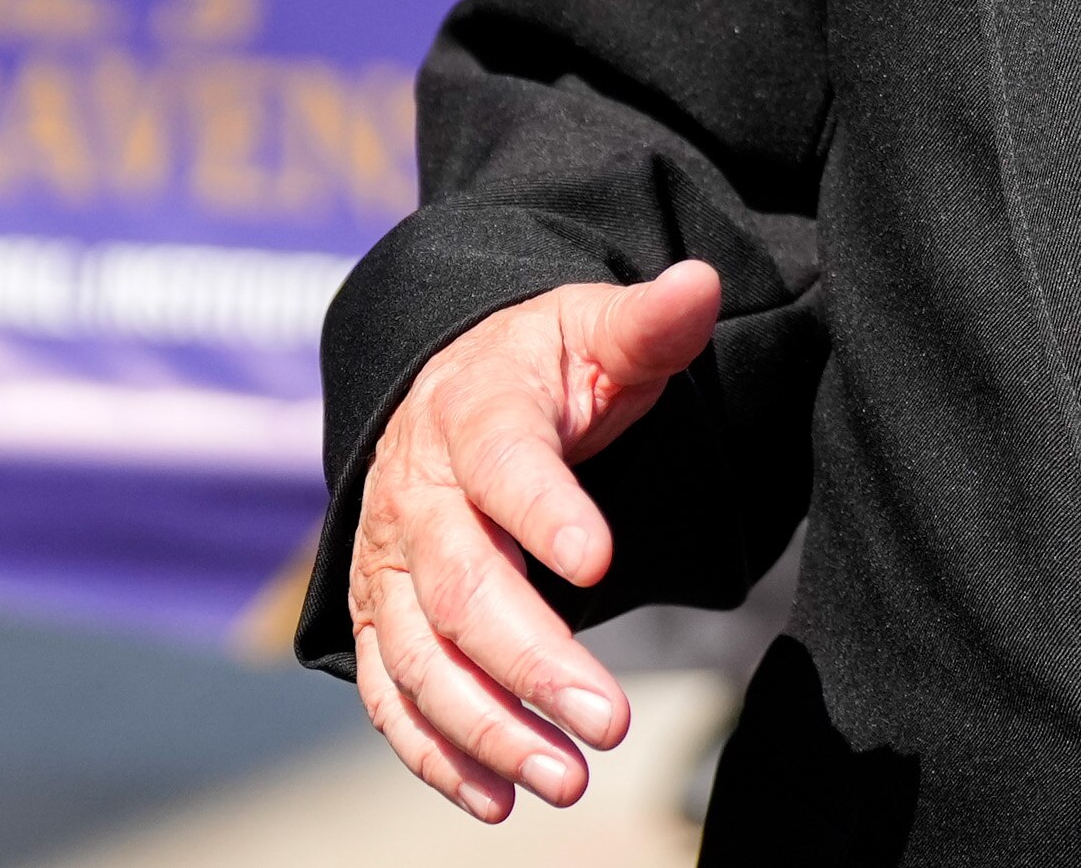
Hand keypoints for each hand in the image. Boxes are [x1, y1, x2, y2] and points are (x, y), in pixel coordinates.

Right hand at [347, 259, 723, 820]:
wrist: (438, 387)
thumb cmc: (534, 366)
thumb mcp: (591, 330)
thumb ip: (648, 324)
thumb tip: (702, 283)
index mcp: (471, 415)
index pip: (504, 463)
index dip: (545, 511)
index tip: (600, 559)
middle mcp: (416, 494)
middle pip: (460, 583)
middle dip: (531, 659)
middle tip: (610, 723)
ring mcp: (386, 565)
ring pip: (419, 655)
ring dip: (486, 725)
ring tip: (566, 778)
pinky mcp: (377, 617)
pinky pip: (389, 693)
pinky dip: (433, 751)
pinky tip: (495, 798)